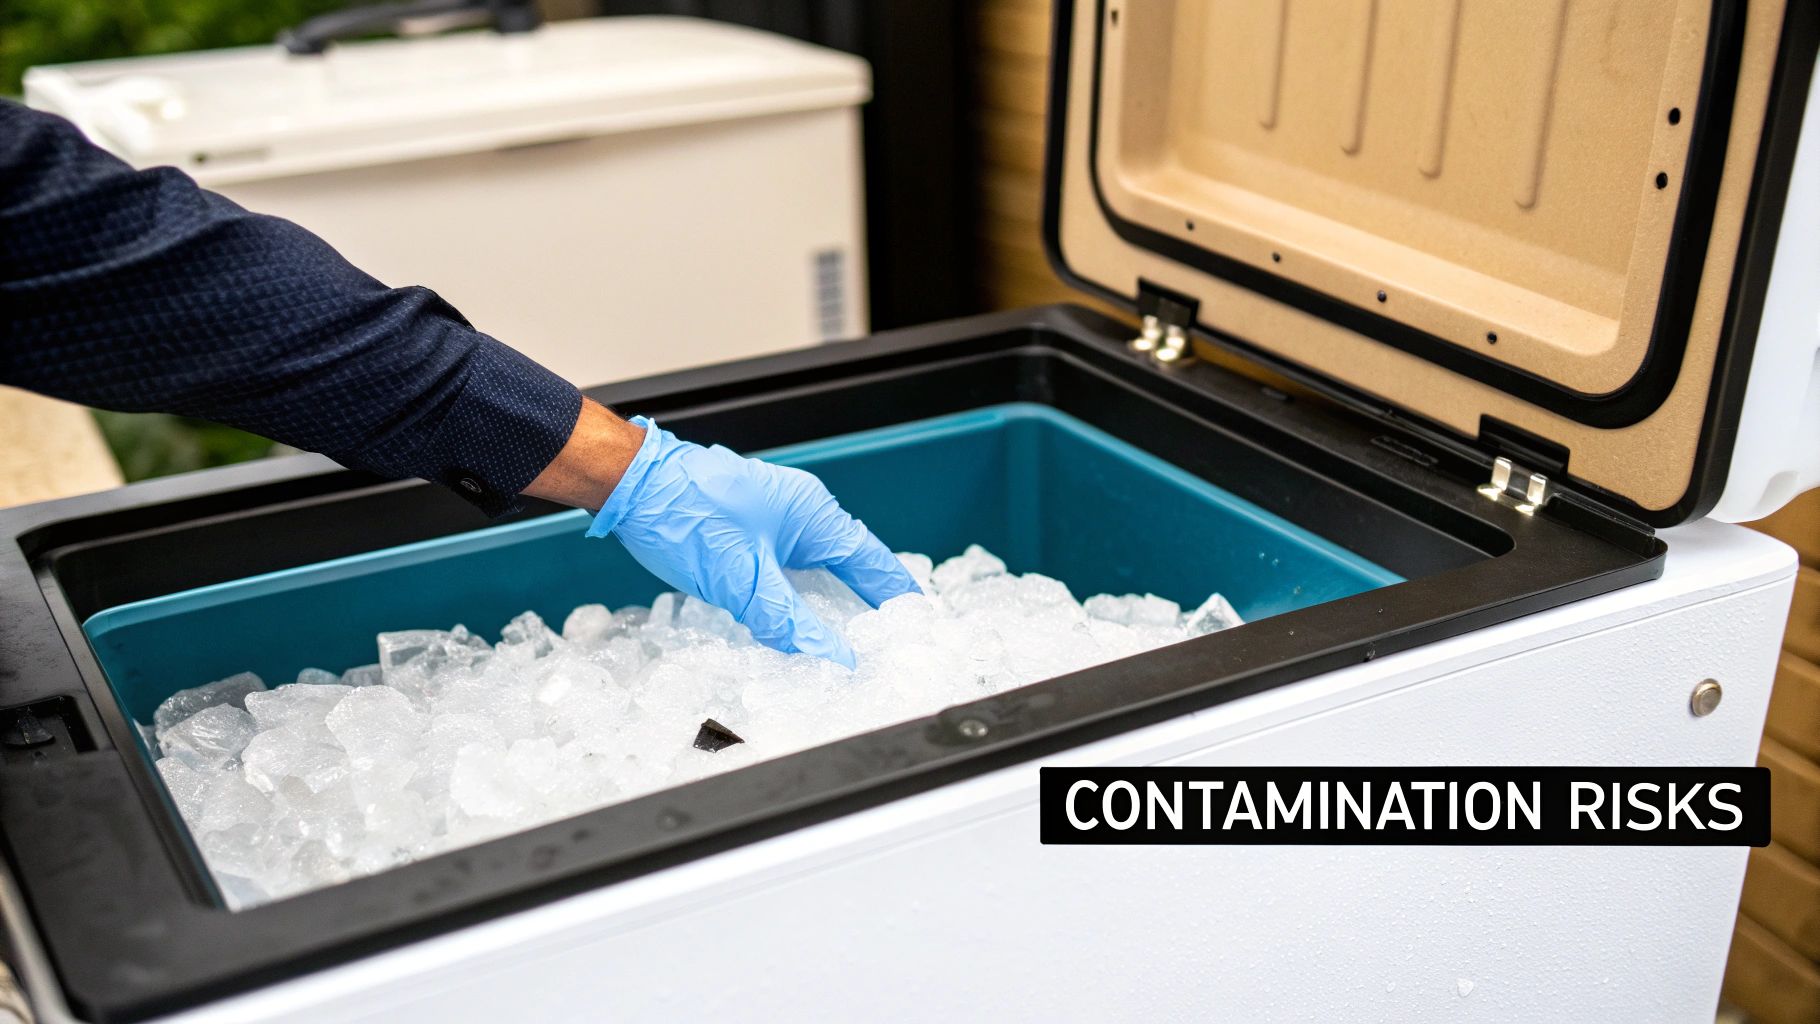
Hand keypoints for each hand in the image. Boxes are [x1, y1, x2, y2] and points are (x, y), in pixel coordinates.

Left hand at [566, 411, 917, 665]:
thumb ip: (788, 621)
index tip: (916, 625)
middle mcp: (801, 512)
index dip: (897, 598)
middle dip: (869, 603)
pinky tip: (794, 615)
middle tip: (887, 640)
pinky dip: (800, 592)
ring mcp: (774, 516)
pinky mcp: (748, 525)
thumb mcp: (742, 579)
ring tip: (850, 636)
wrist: (630, 482)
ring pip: (818, 565)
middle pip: (851, 563)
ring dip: (832, 598)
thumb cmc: (683, 512)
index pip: (873, 563)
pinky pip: (789, 563)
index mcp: (814, 516)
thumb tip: (832, 656)